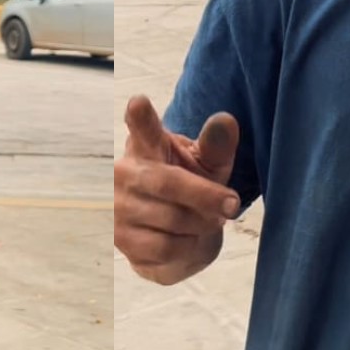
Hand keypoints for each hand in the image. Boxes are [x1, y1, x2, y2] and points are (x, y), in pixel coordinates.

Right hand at [114, 96, 240, 285]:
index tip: (139, 102)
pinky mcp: (119, 240)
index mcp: (146, 145)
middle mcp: (123, 173)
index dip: (140, 115)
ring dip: (201, 224)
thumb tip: (226, 122)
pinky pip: (165, 248)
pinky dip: (188, 247)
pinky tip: (190, 239)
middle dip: (205, 196)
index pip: (141, 127)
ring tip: (208, 220)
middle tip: (232, 204)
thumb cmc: (191, 186)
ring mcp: (117, 208)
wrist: (178, 231)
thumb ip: (216, 145)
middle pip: (168, 183)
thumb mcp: (208, 164)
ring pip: (172, 220)